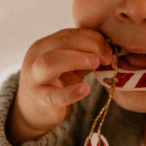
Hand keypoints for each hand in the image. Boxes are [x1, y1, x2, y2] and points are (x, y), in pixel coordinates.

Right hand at [8, 28, 112, 143]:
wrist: (33, 111)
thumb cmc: (56, 83)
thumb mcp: (70, 66)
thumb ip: (86, 55)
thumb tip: (112, 49)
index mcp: (46, 45)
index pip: (70, 34)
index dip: (93, 38)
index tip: (110, 50)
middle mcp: (36, 57)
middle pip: (61, 42)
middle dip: (89, 45)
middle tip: (107, 58)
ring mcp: (35, 78)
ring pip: (50, 62)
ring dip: (76, 59)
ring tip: (96, 64)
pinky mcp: (40, 100)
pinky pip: (53, 95)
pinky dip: (71, 92)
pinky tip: (85, 89)